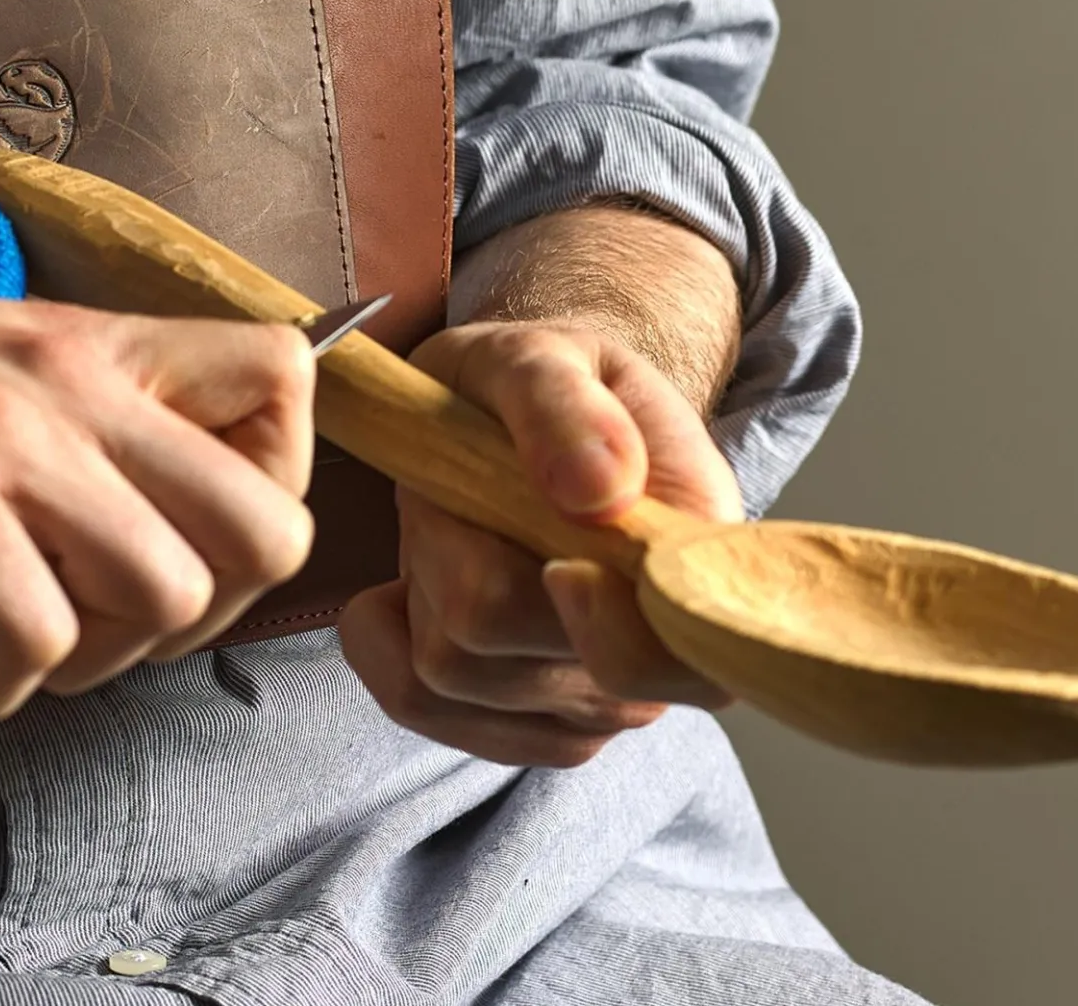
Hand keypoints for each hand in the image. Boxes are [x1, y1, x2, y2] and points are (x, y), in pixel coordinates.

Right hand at [0, 195, 315, 723]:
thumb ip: (69, 420)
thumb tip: (154, 530)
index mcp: (93, 333)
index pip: (292, 379)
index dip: (269, 482)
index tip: (179, 533)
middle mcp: (72, 373)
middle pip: (272, 526)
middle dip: (207, 612)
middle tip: (104, 620)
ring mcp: (4, 432)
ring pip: (167, 600)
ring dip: (93, 661)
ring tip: (1, 638)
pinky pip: (37, 642)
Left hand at [339, 319, 742, 765]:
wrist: (526, 416)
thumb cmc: (546, 385)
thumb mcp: (545, 355)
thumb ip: (567, 409)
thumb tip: (601, 493)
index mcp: (693, 561)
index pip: (650, 656)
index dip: (582, 613)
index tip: (543, 535)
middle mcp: (655, 655)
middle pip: (501, 638)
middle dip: (456, 543)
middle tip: (475, 480)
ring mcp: (590, 701)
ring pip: (448, 670)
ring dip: (423, 578)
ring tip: (460, 518)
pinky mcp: (520, 723)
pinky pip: (417, 702)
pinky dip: (384, 637)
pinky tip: (407, 582)